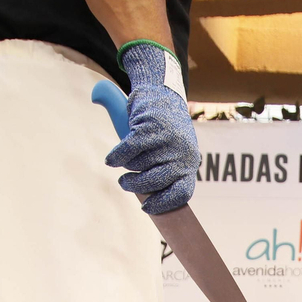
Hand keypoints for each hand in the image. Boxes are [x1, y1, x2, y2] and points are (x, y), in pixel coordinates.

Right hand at [105, 42, 198, 214]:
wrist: (163, 93)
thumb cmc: (166, 132)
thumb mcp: (173, 153)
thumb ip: (163, 175)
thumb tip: (151, 202)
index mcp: (190, 163)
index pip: (181, 193)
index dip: (163, 204)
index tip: (146, 208)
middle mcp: (182, 153)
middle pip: (154, 182)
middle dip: (136, 185)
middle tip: (125, 183)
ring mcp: (167, 140)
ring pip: (139, 166)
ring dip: (127, 166)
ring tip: (126, 161)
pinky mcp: (149, 127)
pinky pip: (128, 151)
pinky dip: (116, 157)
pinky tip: (111, 160)